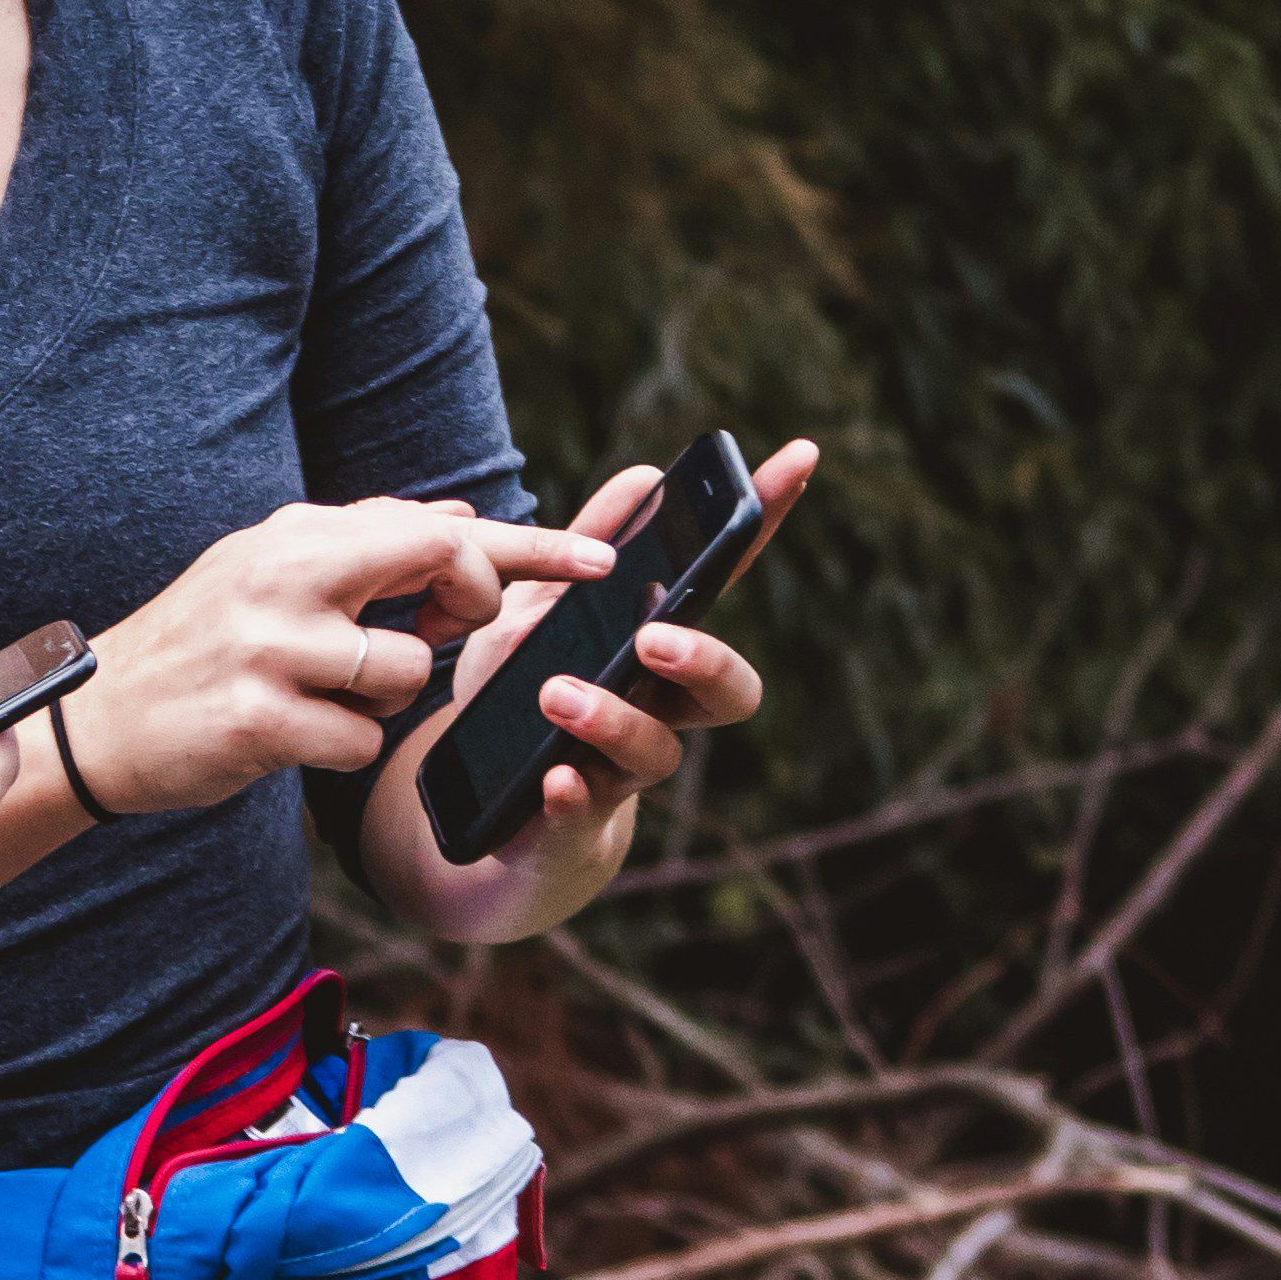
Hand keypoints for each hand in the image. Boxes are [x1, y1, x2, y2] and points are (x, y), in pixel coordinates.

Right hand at [59, 493, 607, 822]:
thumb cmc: (196, 646)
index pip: (433, 522)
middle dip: (472, 598)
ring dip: (386, 698)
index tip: (600, 560)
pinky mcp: (255, 720)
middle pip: (438, 559)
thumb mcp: (268, 571)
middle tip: (455, 626)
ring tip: (324, 696)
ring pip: (407, 671)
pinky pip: (359, 740)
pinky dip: (344, 748)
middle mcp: (284, 576)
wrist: (93, 718)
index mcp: (294, 535)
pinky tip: (292, 738)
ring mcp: (268, 647)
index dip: (527, 544)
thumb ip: (364, 545)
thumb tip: (459, 514)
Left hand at [355, 437, 818, 944]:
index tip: (796, 455)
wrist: (483, 811)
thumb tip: (642, 476)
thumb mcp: (539, 614)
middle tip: (655, 638)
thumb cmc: (525, 697)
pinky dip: (571, 796)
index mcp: (658, 652)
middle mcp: (659, 713)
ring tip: (557, 694)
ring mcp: (621, 773)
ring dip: (612, 719)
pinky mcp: (572, 824)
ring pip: (654, 754)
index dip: (765, 522)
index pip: (722, 585)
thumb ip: (585, 554)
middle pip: (726, 692)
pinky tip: (555, 776)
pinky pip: (582, 814)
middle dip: (705, 661)